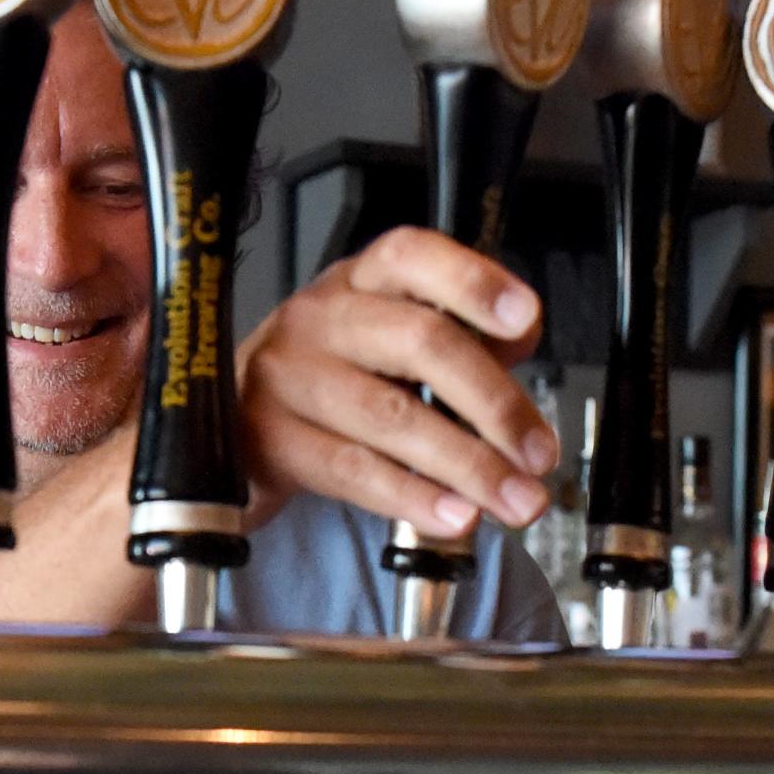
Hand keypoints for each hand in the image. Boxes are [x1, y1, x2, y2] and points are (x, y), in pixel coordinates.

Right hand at [236, 226, 555, 539]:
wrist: (234, 428)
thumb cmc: (331, 380)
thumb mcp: (392, 344)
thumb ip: (465, 336)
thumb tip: (522, 335)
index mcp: (359, 281)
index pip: (413, 257)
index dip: (473, 283)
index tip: (525, 320)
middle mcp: (320, 318)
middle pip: (418, 343)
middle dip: (494, 404)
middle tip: (539, 454)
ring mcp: (289, 377)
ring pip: (391, 417)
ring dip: (467, 465)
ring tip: (514, 500)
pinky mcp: (272, 439)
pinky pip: (353, 470)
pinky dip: (413, 497)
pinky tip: (454, 516)